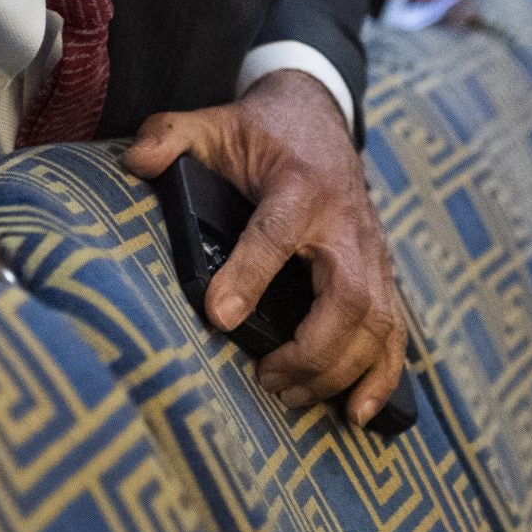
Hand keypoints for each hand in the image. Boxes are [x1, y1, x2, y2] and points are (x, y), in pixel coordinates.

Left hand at [124, 69, 406, 425]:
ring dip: (341, 371)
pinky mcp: (383, 274)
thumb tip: (136, 161)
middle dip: (311, 350)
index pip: (278, 234)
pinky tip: (359, 413)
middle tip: (265, 377)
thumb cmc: (261, 132)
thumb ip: (170, 136)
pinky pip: (395, 330)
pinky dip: (382, 376)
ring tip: (293, 395)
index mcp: (301, 186)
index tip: (219, 317)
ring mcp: (373, 251)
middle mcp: (346, 223)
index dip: (250, 276)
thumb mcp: (212, 123)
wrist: (319, 118)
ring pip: (377, 322)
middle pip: (348, 298)